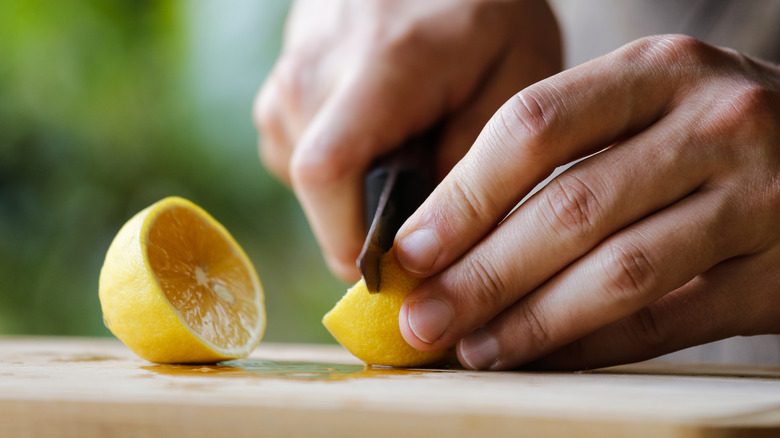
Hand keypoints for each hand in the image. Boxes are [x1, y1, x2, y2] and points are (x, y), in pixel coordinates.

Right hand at [254, 0, 560, 280]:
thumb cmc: (485, 11)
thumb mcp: (515, 78)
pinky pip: (297, 157)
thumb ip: (477, 164)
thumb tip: (428, 252)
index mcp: (379, 66)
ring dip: (357, 194)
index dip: (353, 242)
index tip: (401, 275)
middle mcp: (313, 72)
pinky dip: (343, 168)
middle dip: (370, 224)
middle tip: (427, 208)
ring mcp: (286, 78)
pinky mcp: (279, 89)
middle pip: (319, 194)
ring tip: (409, 152)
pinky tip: (382, 136)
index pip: (326, 173)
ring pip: (306, 184)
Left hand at [395, 34, 779, 369]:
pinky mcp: (777, 273)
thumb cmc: (710, 137)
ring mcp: (755, 197)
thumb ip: (564, 157)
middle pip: (568, 206)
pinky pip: (667, 319)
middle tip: (422, 317)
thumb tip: (450, 236)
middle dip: (481, 273)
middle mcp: (711, 123)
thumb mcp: (646, 111)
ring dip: (531, 321)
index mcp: (655, 72)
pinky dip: (593, 346)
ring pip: (617, 271)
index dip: (463, 195)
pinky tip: (543, 360)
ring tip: (472, 348)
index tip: (412, 250)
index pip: (533, 126)